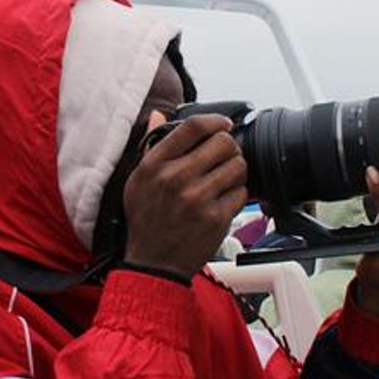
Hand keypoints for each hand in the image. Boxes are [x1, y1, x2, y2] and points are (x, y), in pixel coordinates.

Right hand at [123, 114, 247, 279]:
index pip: (193, 127)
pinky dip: (237, 195)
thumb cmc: (146, 221)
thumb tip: (158, 115)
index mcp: (155, 165)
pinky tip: (223, 200)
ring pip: (238, 166)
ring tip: (224, 179)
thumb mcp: (137, 180)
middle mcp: (176, 178)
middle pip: (222, 142)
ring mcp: (198, 198)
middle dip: (228, 147)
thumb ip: (149, 145)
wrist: (154, 263)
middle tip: (224, 157)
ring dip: (235, 170)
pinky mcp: (216, 217)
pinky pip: (241, 192)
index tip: (222, 124)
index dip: (215, 120)